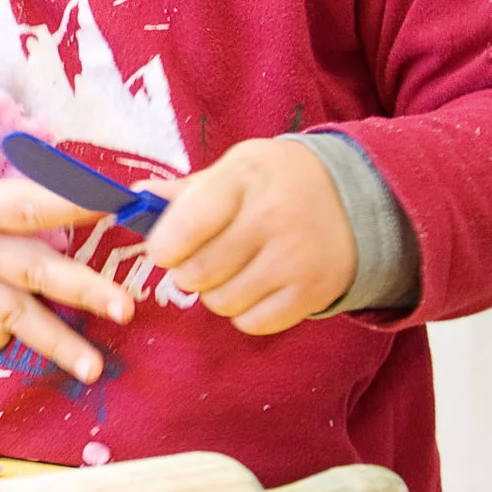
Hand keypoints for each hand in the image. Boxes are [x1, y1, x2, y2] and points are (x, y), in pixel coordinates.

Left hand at [139, 138, 354, 333]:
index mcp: (243, 177)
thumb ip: (185, 190)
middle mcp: (271, 217)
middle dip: (187, 271)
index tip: (166, 249)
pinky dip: (244, 313)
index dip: (164, 247)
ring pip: (221, 302)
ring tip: (231, 271)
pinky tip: (254, 287)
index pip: (186, 225)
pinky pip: (252, 323)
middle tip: (201, 260)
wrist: (355, 197)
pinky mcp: (313, 292)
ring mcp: (295, 258)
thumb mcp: (235, 168)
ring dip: (215, 293)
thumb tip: (136, 197)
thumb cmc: (277, 181)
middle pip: (197, 272)